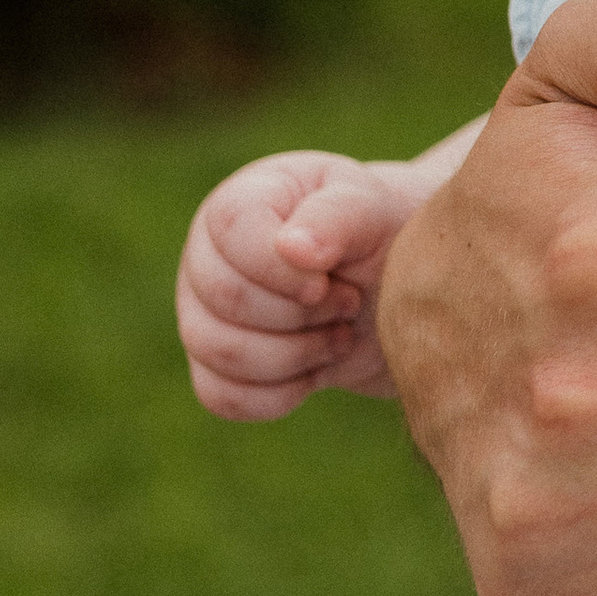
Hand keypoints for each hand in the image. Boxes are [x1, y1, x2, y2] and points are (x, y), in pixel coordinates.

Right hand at [177, 148, 423, 417]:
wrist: (393, 289)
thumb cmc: (383, 235)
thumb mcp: (374, 212)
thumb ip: (336, 217)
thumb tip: (290, 247)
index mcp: (243, 200)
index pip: (233, 231)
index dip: (284, 269)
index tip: (330, 277)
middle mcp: (209, 254)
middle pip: (225, 299)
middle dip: (302, 314)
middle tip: (349, 301)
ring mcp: (202, 311)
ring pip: (219, 353)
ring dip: (296, 356)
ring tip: (339, 332)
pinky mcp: (215, 365)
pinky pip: (222, 396)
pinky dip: (279, 394)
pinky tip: (317, 367)